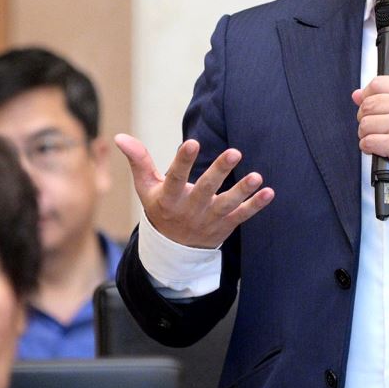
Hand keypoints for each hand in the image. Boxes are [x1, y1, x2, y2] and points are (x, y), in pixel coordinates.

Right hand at [114, 134, 273, 248]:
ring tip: (257, 176)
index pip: (175, 177)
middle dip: (219, 172)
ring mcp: (209, 219)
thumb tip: (120, 137)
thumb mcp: (145, 187)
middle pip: (205, 189)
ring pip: (227, 205)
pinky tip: (268, 192)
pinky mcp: (224, 226)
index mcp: (169, 198)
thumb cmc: (160, 208)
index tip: (191, 142)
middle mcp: (189, 209)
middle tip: (234, 152)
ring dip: (242, 190)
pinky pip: (242, 216)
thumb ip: (138, 160)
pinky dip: (255, 206)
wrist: (173, 250)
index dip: (183, 161)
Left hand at [352, 77, 388, 193]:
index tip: (368, 106)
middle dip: (365, 119)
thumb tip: (357, 95)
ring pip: (365, 124)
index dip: (367, 96)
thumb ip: (388, 99)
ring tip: (379, 140)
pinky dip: (368, 148)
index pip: (378, 83)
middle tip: (375, 128)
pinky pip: (368, 142)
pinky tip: (380, 150)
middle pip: (368, 104)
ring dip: (366, 135)